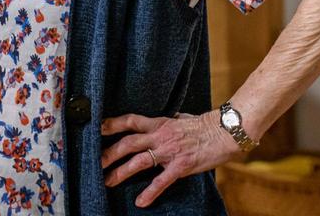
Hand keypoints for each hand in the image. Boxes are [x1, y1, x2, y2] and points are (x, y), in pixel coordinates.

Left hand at [100, 111, 240, 207]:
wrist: (225, 132)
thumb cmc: (204, 125)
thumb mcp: (180, 118)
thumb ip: (166, 121)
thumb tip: (159, 119)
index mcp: (159, 123)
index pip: (130, 121)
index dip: (112, 124)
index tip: (96, 128)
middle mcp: (160, 136)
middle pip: (128, 143)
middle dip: (109, 153)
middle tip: (95, 162)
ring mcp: (169, 151)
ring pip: (139, 161)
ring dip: (121, 172)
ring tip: (108, 182)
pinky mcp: (181, 166)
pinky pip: (162, 181)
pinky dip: (150, 192)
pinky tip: (140, 202)